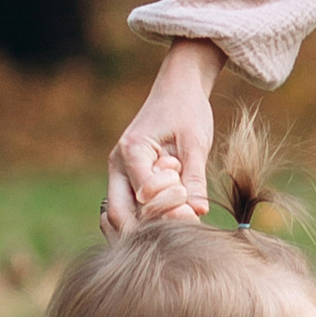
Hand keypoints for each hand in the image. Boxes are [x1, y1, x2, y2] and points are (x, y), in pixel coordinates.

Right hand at [105, 40, 222, 237]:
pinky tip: (171, 215)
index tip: (189, 198)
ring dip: (146, 226)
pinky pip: (128, 211)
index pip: (143, 195)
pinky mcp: (128, 181)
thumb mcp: (196, 142)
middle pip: (119, 216)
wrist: (177, 89)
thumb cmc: (187, 111)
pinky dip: (144, 220)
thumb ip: (194, 178)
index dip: (168, 205)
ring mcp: (119, 175)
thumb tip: (197, 213)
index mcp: (131, 151)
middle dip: (150, 227)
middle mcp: (118, 166)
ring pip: (120, 217)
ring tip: (179, 215)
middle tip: (184, 218)